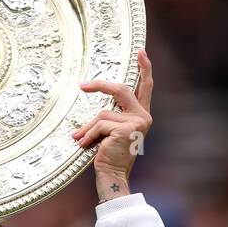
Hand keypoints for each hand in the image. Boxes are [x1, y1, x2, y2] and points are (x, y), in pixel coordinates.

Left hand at [71, 48, 152, 201]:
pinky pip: (99, 124)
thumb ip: (108, 115)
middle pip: (120, 90)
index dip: (144, 68)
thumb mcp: (110, 131)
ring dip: (88, 127)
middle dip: (100, 86)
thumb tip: (91, 96)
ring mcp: (136, 123)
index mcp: (141, 115)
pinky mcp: (125, 129)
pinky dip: (88, 134)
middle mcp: (143, 117)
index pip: (145, 87)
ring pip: (103, 113)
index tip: (140, 51)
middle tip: (82, 85)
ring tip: (82, 140)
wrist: (112, 175)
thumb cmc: (110, 154)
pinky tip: (86, 145)